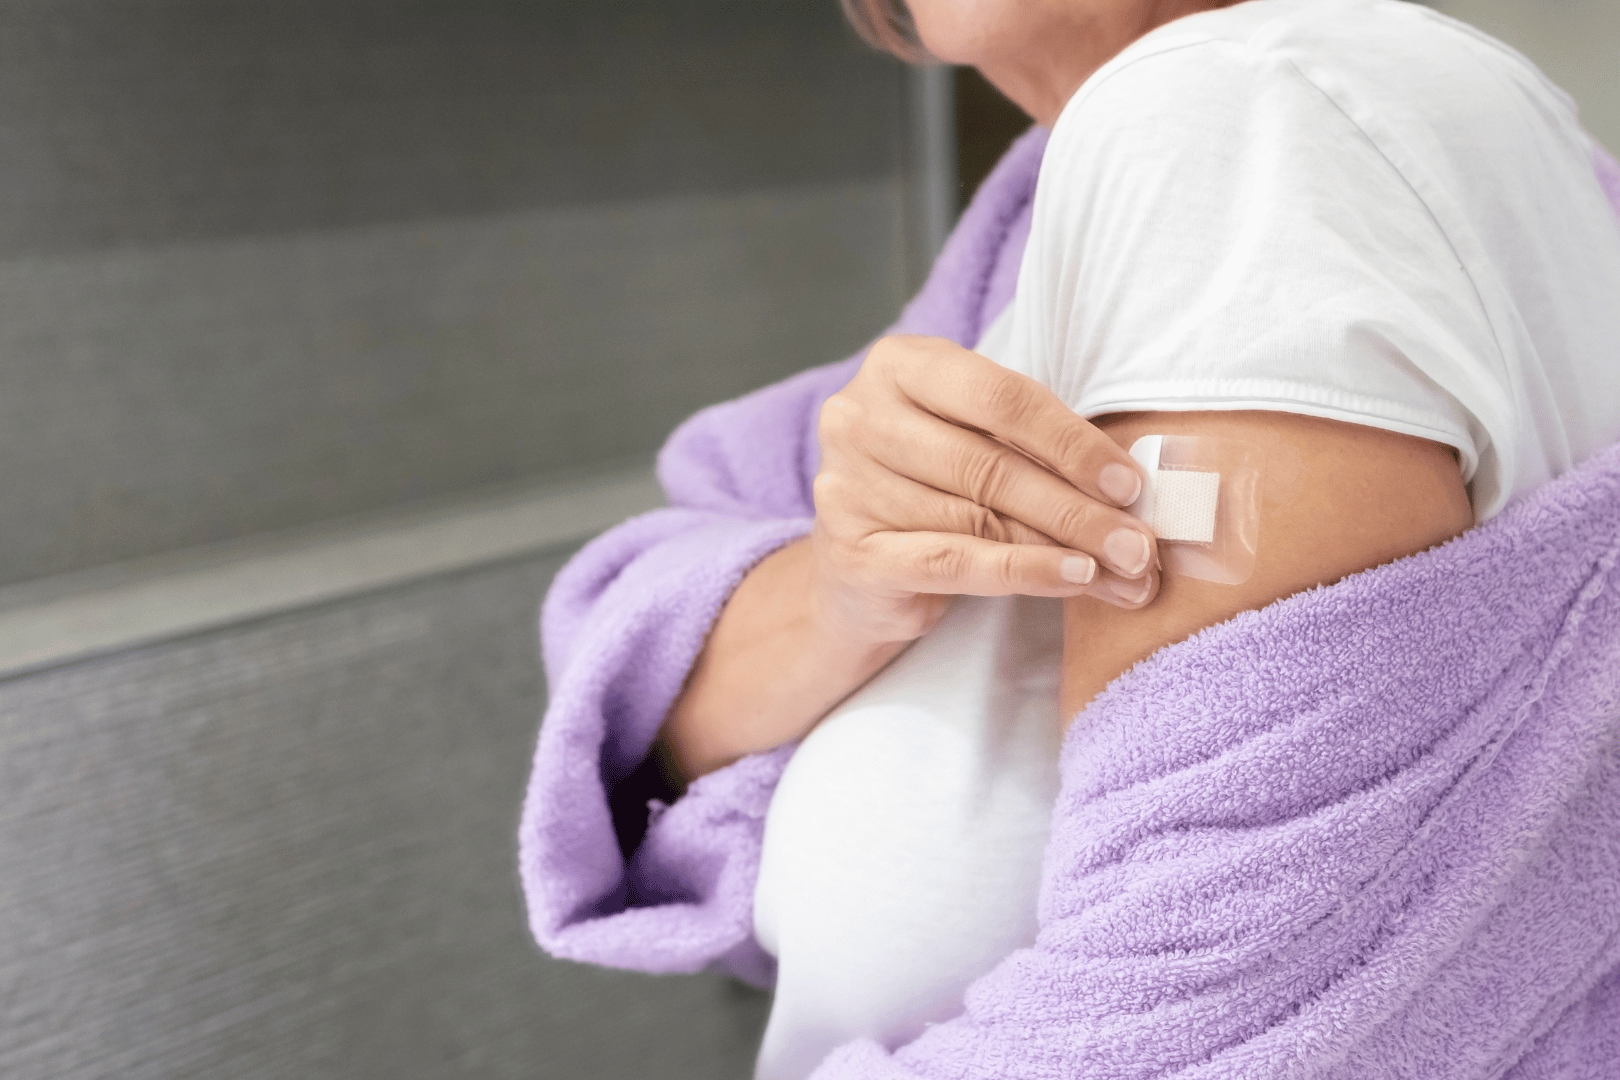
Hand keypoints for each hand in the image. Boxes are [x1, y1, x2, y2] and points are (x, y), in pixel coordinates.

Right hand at [810, 333, 1160, 647]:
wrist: (858, 571)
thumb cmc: (934, 489)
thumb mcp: (978, 442)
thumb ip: (1036, 449)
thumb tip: (1131, 491)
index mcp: (898, 366)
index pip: (1000, 396)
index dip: (1072, 442)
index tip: (1130, 484)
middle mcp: (859, 418)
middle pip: (991, 464)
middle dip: (1078, 507)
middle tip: (1140, 544)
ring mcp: (847, 487)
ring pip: (981, 518)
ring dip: (1065, 549)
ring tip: (1124, 573)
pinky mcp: (853, 554)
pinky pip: (955, 562)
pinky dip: (1024, 572)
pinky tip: (1073, 578)